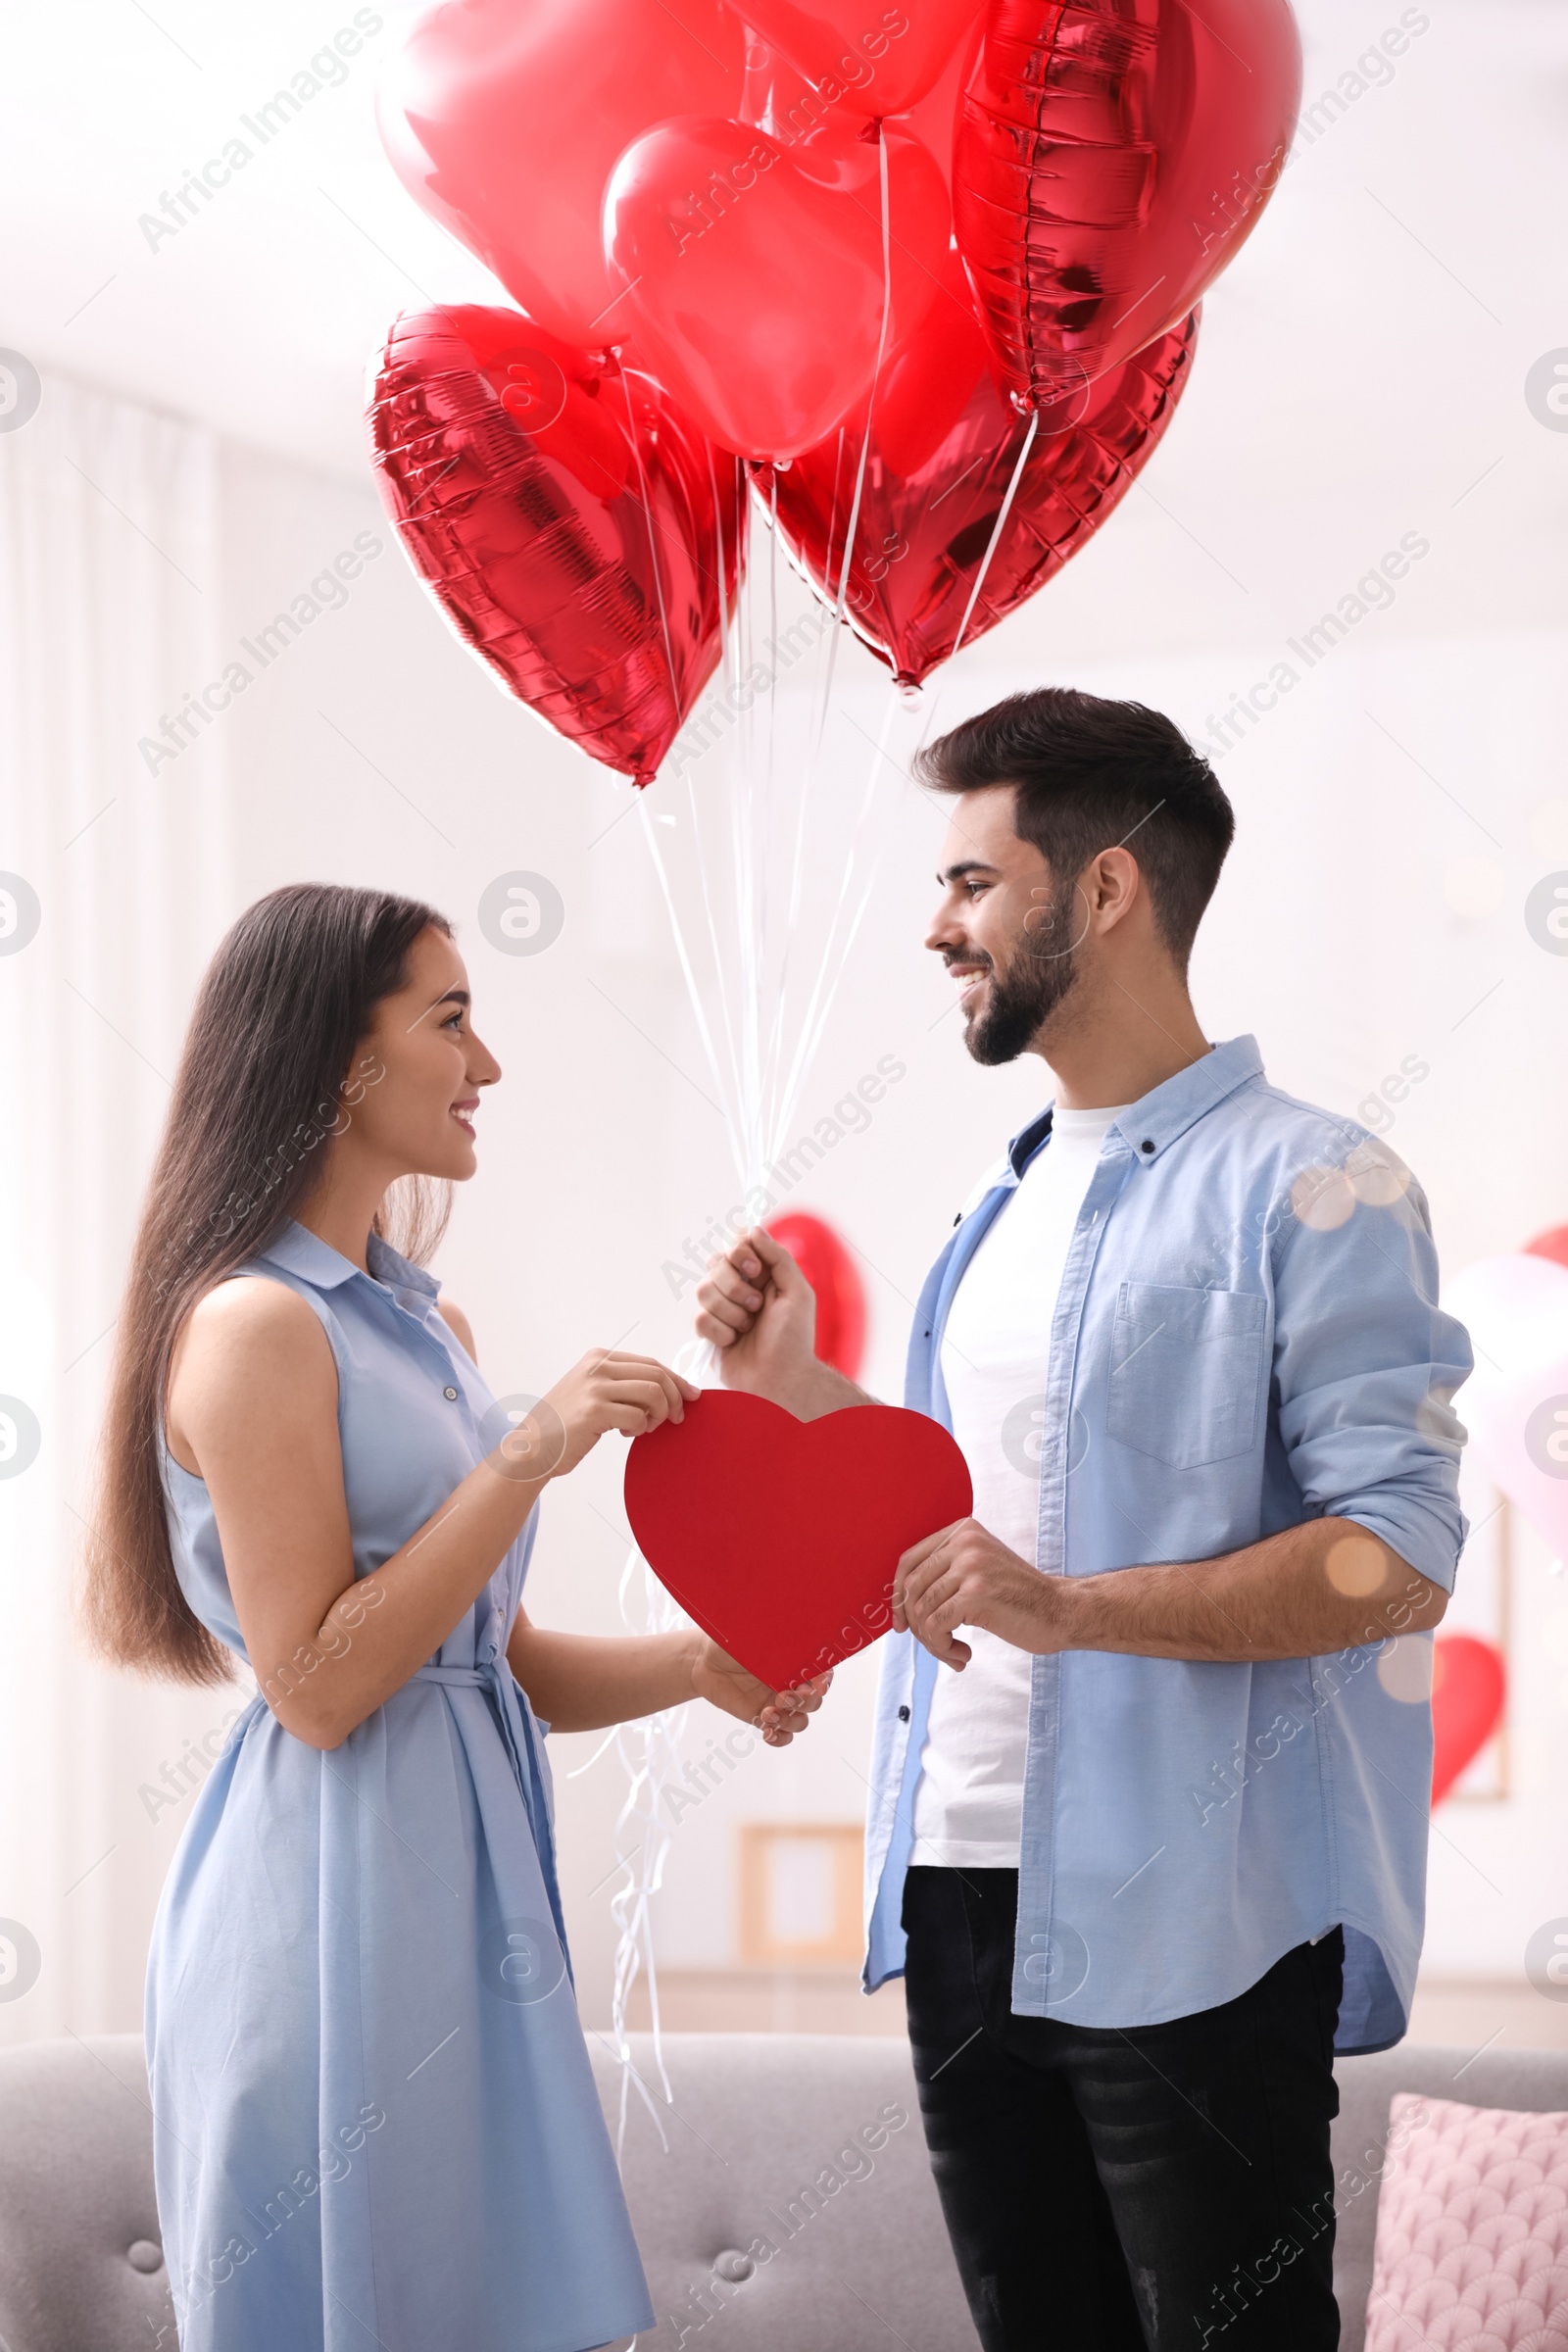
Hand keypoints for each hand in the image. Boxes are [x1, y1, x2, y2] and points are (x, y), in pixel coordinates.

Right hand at [494, 1350, 697, 1482]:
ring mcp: (595, 1387)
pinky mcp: (594, 1410)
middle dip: (676, 1398)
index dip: (677, 1380)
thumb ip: (621, 1385)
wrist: (530, 1448)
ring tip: (647, 1427)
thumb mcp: (590, 1392)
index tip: (691, 1396)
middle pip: (657, 1374)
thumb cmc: (564, 1426)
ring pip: (653, 1392)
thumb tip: (668, 1390)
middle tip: (676, 1419)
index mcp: (598, 1357)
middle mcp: (597, 1366)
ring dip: (660, 1414)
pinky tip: (625, 1433)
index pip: (651, 1363)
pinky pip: (639, 1416)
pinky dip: (641, 1428)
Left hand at [689, 1638, 831, 1746]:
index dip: (824, 1681)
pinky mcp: (762, 1716)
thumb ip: (778, 1639)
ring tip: (768, 1712)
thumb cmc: (730, 1641)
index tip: (816, 1683)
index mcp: (795, 1659)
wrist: (703, 1660)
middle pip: (814, 1701)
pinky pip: (781, 1735)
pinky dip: (779, 1738)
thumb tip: (796, 1635)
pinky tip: (768, 1732)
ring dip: (790, 1720)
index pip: (823, 1672)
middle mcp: (791, 1681)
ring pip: (800, 1721)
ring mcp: (777, 1702)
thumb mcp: (755, 1634)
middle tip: (784, 1696)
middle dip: (805, 1702)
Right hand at [695, 1226, 817, 1399]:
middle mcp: (739, 1286)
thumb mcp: (798, 1292)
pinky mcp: (709, 1330)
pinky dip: (719, 1331)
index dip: (739, 1251)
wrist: (780, 1378)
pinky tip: (734, 1341)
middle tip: (757, 1306)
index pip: (736, 1243)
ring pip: (703, 1290)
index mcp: (762, 1273)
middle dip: (736, 1288)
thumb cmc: (794, 1339)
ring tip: (748, 1327)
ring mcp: (722, 1307)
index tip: (755, 1268)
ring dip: (729, 1312)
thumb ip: (779, 1257)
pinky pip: (698, 1318)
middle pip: (715, 1264)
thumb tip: (754, 1229)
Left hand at [893, 1518, 1064, 1667]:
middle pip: (911, 1588)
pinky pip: (936, 1626)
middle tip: (935, 1644)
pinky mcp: (976, 1593)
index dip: (897, 1596)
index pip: (908, 1561)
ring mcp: (970, 1566)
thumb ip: (944, 1574)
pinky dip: (942, 1647)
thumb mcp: (979, 1571)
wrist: (1061, 1611)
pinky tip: (963, 1654)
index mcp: (962, 1531)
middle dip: (916, 1625)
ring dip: (932, 1641)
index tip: (902, 1623)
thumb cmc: (1019, 1599)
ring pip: (922, 1611)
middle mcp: (964, 1542)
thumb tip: (898, 1602)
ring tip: (953, 1652)